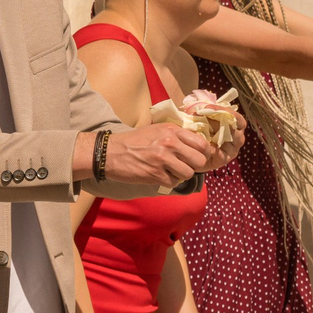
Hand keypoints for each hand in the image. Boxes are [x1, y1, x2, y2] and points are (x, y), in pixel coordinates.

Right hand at [97, 124, 218, 187]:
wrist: (110, 152)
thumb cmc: (135, 141)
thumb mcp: (158, 129)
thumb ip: (177, 135)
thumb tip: (197, 145)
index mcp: (172, 131)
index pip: (202, 144)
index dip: (202, 153)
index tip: (196, 157)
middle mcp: (170, 144)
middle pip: (199, 161)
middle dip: (193, 166)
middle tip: (184, 165)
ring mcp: (162, 160)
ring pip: (188, 173)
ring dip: (181, 175)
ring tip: (171, 171)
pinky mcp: (154, 174)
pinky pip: (173, 182)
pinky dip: (168, 182)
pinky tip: (159, 176)